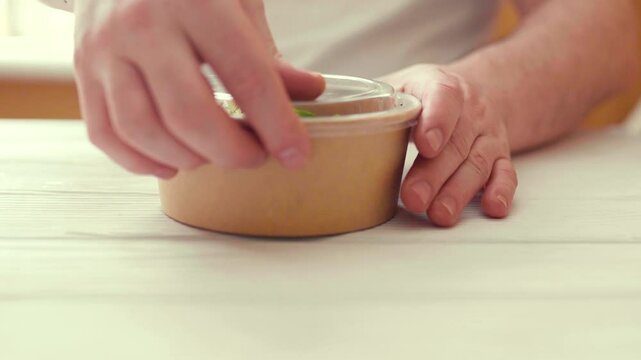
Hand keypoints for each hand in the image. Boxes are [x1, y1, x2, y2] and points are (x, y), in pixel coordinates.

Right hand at [73, 0, 324, 177]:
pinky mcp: (82, 71)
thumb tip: (308, 92)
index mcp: (196, 1)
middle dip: (232, 152)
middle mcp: (144, 23)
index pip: (246, 76)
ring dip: (187, 159)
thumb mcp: (236, 2)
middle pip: (190, 115)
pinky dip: (141, 161)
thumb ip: (266, 53)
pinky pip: (107, 134)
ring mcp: (105, 49)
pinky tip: (171, 162)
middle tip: (254, 156)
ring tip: (212, 155)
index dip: (277, 125)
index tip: (297, 155)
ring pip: (144, 131)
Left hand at [380, 65, 517, 226]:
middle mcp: (471, 110)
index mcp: (441, 87)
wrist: (474, 92)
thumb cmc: (422, 94)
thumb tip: (317, 109)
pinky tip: (492, 209)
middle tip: (414, 198)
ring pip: (478, 163)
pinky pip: (506, 174)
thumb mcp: (398, 84)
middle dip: (434, 173)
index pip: (444, 99)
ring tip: (439, 214)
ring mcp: (488, 135)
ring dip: (459, 191)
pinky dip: (501, 191)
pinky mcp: (500, 157)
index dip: (437, 121)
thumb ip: (368, 99)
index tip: (425, 145)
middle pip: (456, 143)